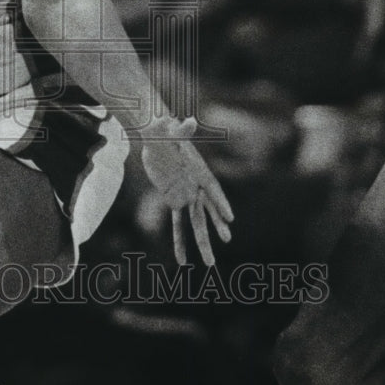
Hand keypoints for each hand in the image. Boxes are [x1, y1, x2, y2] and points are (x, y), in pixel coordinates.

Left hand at [140, 117, 233, 265]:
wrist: (154, 136)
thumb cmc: (162, 129)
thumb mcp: (167, 129)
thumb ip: (179, 129)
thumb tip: (189, 121)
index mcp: (198, 170)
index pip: (211, 188)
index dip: (220, 202)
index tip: (230, 218)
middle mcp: (196, 185)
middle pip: (207, 208)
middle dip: (216, 225)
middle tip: (228, 240)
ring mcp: (186, 194)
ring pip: (196, 221)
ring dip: (202, 242)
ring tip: (210, 263)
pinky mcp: (173, 199)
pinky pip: (177, 223)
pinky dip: (179, 241)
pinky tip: (182, 260)